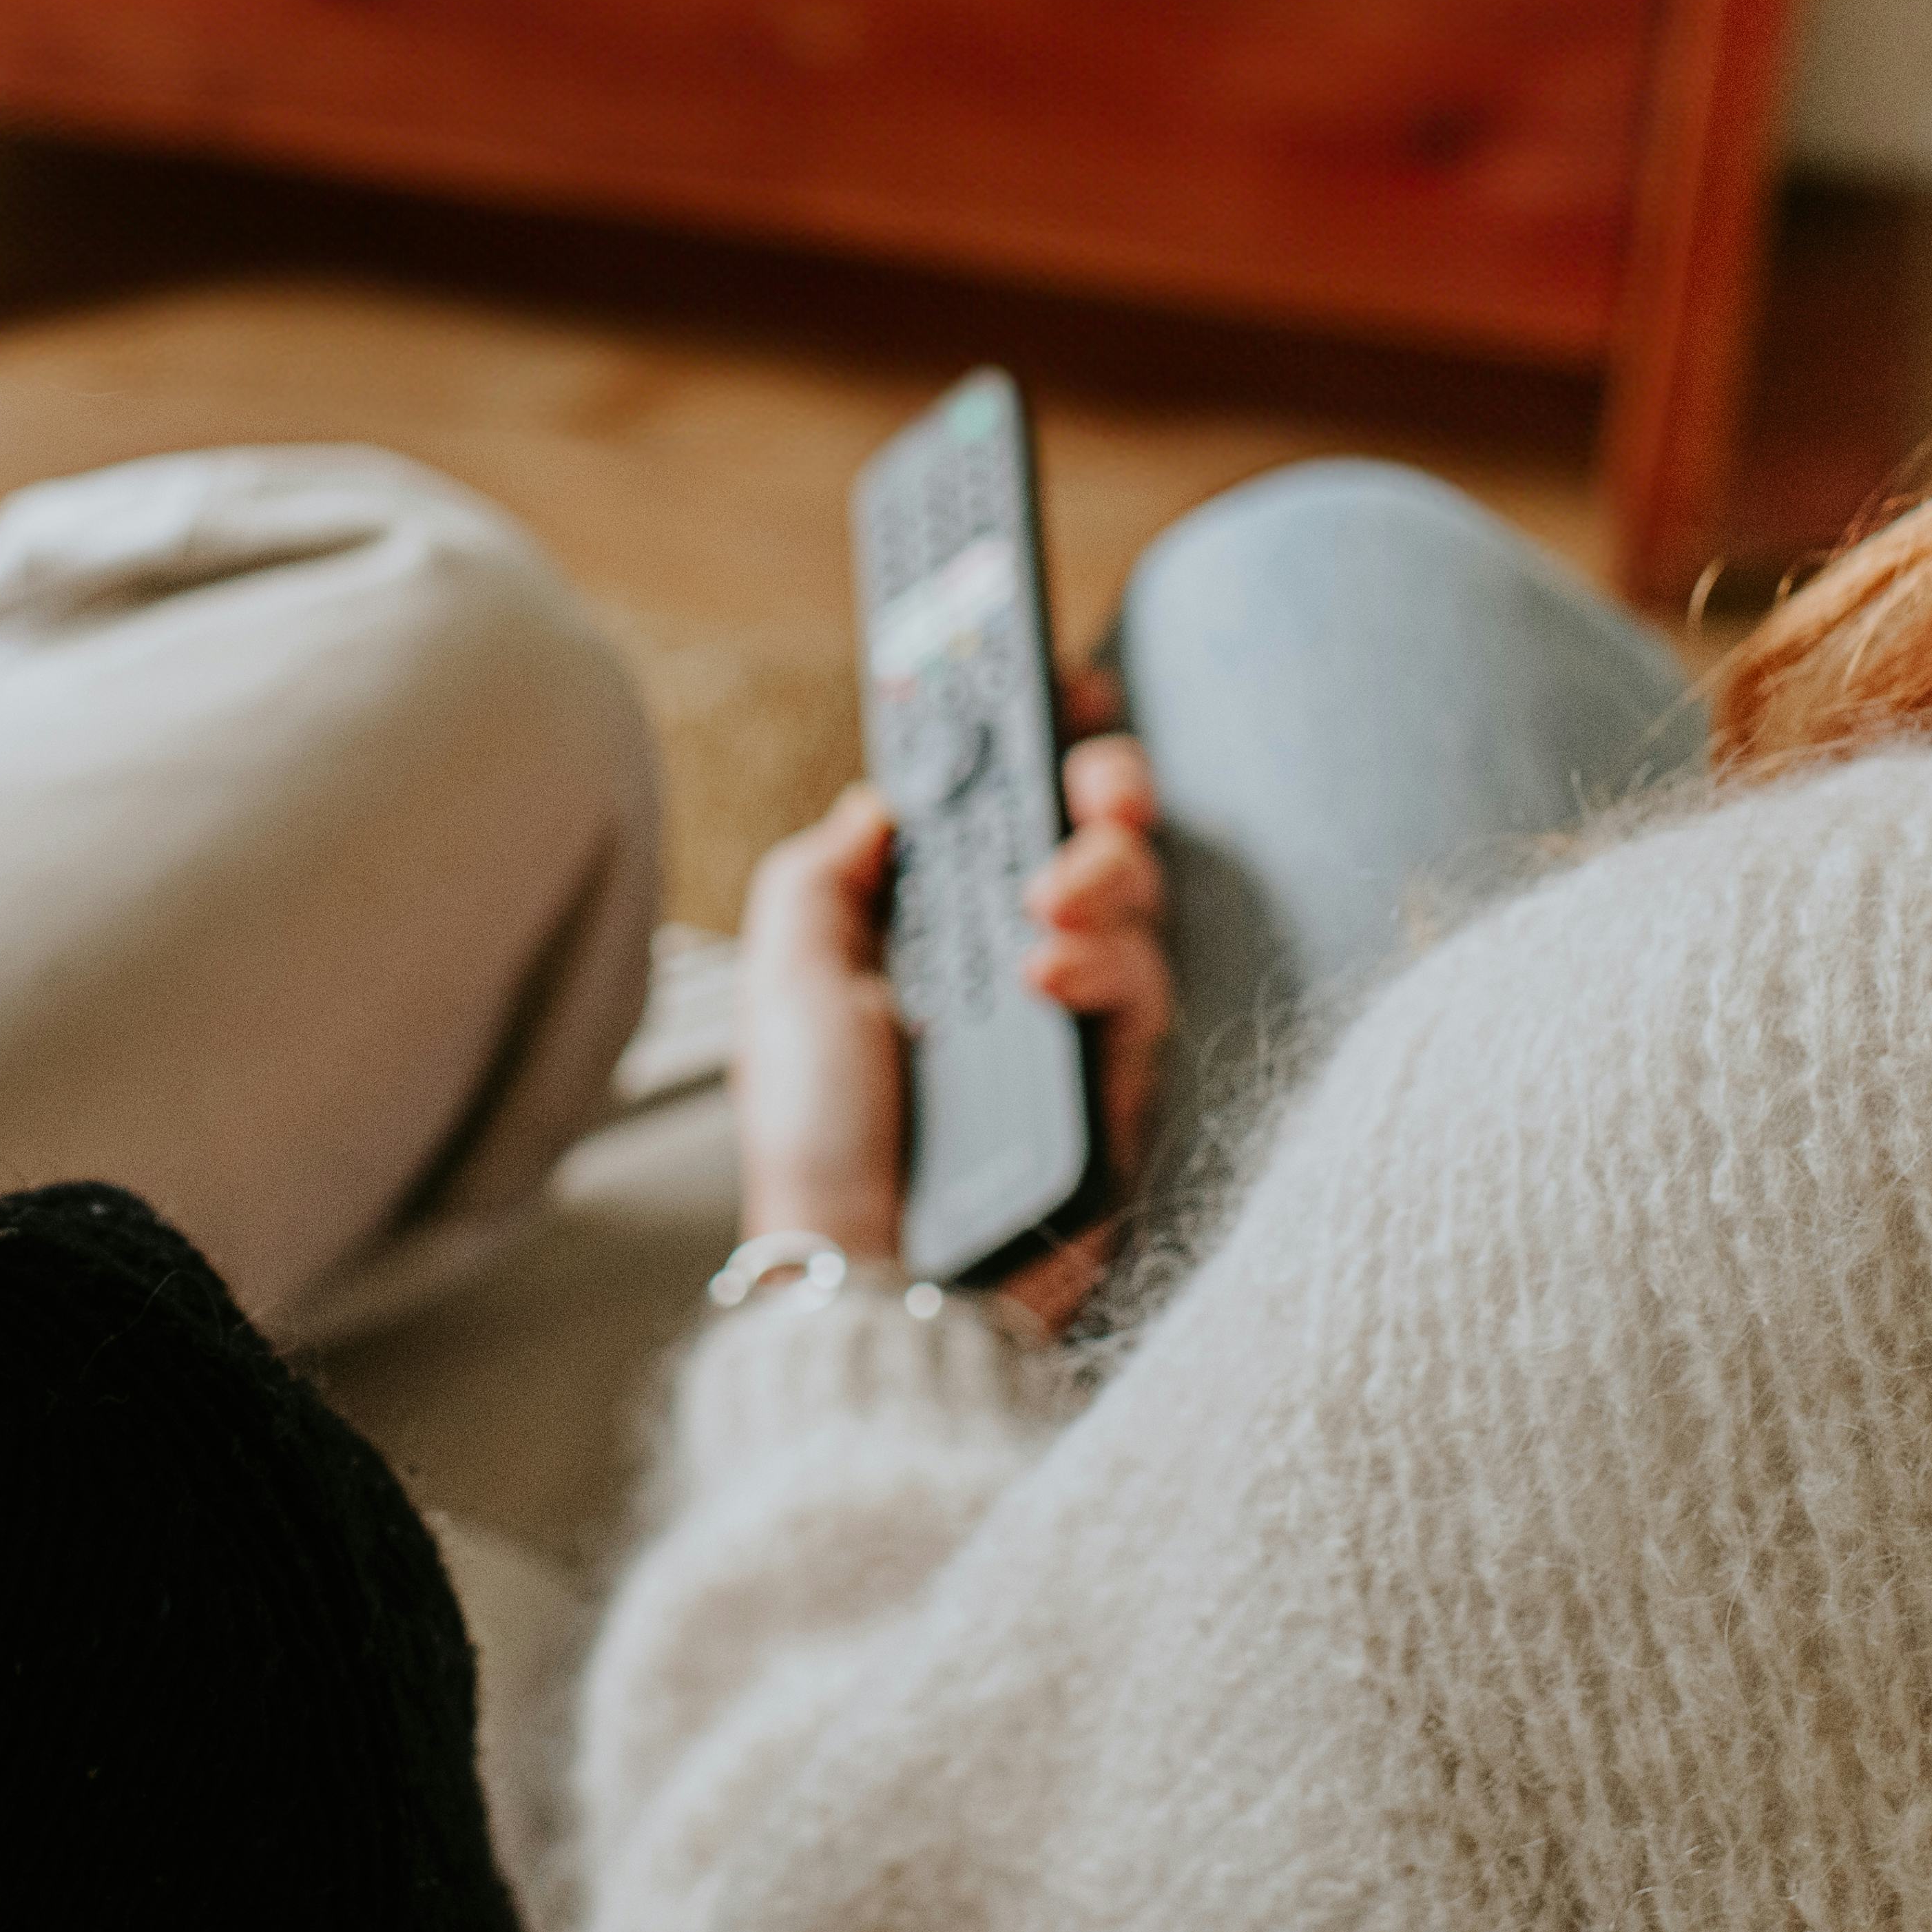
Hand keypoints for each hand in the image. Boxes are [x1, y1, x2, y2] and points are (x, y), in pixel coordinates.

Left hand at [734, 722, 1169, 1341]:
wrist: (858, 1262)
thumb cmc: (814, 1134)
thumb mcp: (787, 973)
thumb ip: (824, 872)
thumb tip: (878, 804)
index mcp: (937, 925)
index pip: (1010, 805)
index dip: (1043, 733)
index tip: (1062, 669)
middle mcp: (1016, 959)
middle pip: (1100, 836)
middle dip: (1106, 781)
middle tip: (1089, 774)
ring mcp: (1074, 1023)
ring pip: (1138, 904)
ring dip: (1102, 873)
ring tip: (1043, 899)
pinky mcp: (1117, 1089)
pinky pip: (1145, 997)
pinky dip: (1101, 965)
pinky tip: (1046, 969)